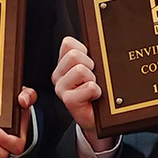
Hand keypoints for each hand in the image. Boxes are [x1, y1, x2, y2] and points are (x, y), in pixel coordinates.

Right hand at [52, 36, 113, 150]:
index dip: (83, 50)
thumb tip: (98, 40)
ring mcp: (61, 88)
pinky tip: (93, 97)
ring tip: (92, 88)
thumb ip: (90, 53)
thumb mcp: (93, 68)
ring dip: (93, 79)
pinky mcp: (68, 100)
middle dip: (89, 64)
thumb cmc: (95, 91)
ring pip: (80, 69)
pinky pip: (89, 87)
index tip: (88, 63)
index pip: (68, 43)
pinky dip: (96, 91)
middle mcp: (59, 75)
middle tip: (92, 78)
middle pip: (74, 55)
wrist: (96, 117)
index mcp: (63, 64)